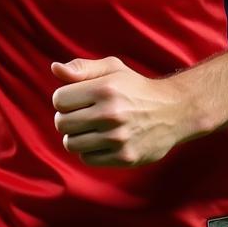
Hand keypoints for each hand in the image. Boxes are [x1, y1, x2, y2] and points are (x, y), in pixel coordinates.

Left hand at [51, 56, 193, 167]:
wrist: (173, 111)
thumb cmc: (135, 87)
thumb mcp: (112, 68)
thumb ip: (82, 68)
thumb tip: (55, 68)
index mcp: (105, 89)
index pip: (59, 100)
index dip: (64, 99)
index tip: (76, 99)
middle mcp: (111, 113)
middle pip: (62, 123)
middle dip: (66, 118)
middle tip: (82, 114)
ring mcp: (118, 138)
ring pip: (71, 144)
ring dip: (76, 136)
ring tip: (90, 128)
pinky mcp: (124, 157)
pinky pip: (87, 159)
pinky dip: (89, 150)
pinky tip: (101, 140)